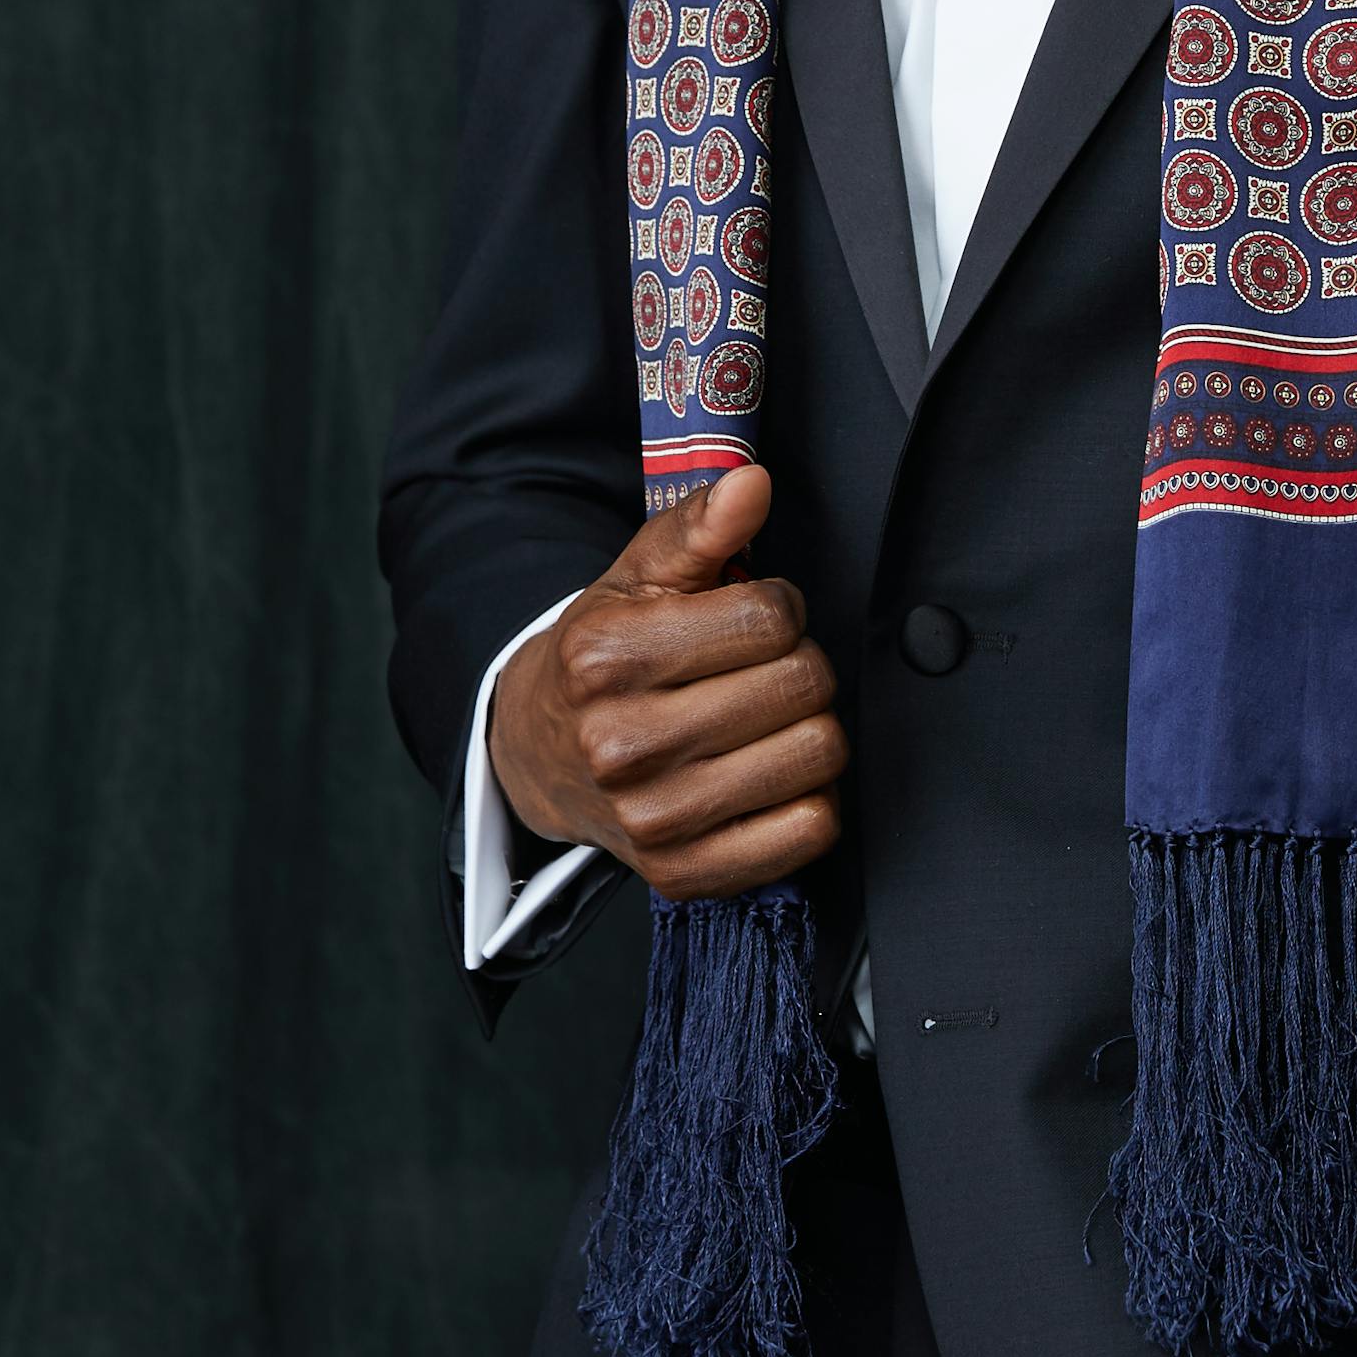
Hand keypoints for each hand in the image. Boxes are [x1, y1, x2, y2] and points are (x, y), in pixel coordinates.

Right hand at [489, 463, 846, 900]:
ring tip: (765, 719)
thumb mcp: (635, 578)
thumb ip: (697, 527)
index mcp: (606, 658)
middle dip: (798, 663)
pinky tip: (770, 774)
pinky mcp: (682, 873)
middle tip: (761, 669)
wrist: (539, 754)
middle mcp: (622, 743)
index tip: (752, 618)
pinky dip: (809, 798)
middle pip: (803, 684)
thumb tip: (752, 483)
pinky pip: (810, 832)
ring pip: (818, 755)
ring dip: (809, 728)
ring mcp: (652, 817)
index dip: (779, 608)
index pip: (771, 617)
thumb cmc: (602, 659)